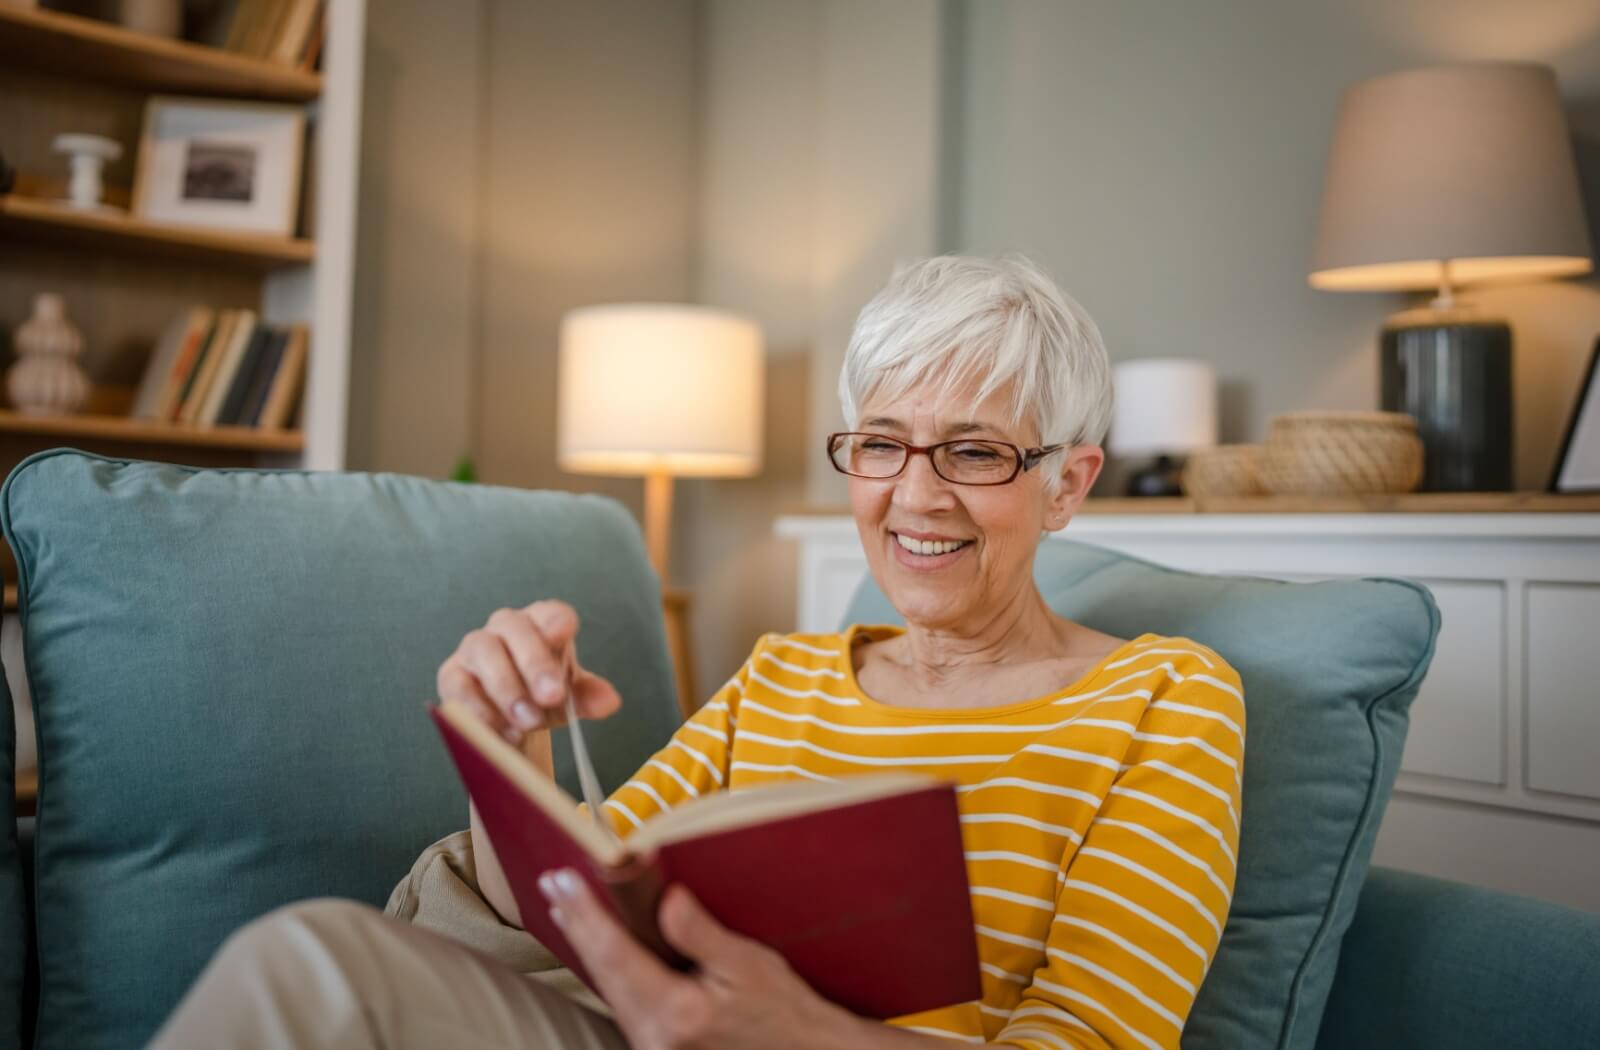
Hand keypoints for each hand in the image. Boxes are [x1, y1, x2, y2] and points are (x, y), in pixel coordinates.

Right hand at [436, 600, 621, 745]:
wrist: (511, 719)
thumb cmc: (544, 694)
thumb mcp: (571, 696)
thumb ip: (589, 696)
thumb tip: (610, 701)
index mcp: (542, 623)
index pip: (551, 613)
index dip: (556, 621)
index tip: (563, 634)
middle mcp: (506, 627)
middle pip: (517, 630)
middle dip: (535, 664)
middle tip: (552, 697)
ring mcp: (475, 648)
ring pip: (485, 653)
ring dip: (507, 689)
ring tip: (528, 722)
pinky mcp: (452, 675)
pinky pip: (460, 687)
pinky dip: (481, 711)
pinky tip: (502, 732)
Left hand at [538, 868, 869, 1049]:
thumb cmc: (781, 1009)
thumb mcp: (750, 965)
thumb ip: (702, 935)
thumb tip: (668, 900)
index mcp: (678, 1012)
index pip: (616, 953)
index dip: (586, 913)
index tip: (564, 880)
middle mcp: (654, 1037)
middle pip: (602, 971)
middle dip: (576, 924)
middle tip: (554, 883)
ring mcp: (651, 1047)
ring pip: (607, 987)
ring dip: (586, 944)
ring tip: (567, 907)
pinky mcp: (655, 1047)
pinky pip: (621, 1001)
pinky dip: (606, 967)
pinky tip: (599, 946)